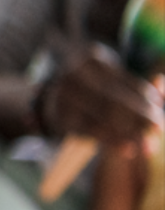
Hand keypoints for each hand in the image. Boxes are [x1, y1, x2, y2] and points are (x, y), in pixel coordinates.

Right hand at [38, 45, 164, 147]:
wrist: (55, 95)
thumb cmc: (95, 87)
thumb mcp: (115, 79)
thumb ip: (140, 86)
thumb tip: (161, 82)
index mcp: (91, 60)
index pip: (125, 82)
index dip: (146, 98)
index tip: (161, 111)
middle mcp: (73, 75)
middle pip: (114, 100)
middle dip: (140, 117)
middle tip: (159, 129)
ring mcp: (63, 96)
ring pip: (103, 117)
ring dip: (129, 133)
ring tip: (148, 146)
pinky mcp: (59, 116)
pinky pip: (90, 131)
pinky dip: (112, 141)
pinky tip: (128, 149)